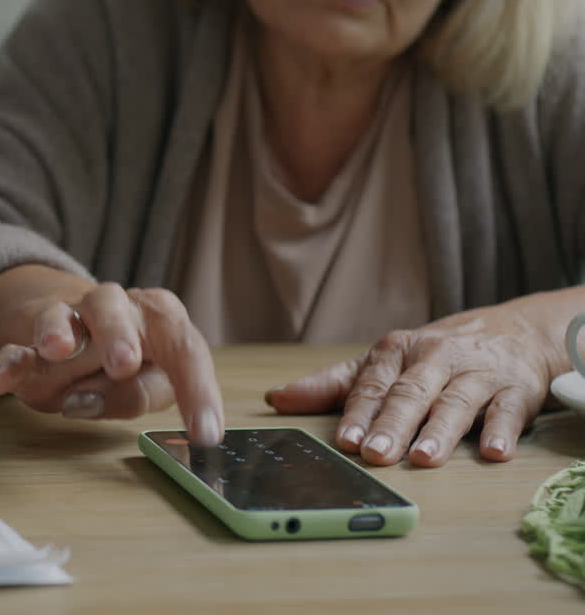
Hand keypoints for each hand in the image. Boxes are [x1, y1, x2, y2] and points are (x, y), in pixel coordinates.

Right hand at [0, 282, 223, 445]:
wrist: (74, 333)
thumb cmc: (127, 366)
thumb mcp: (147, 384)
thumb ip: (138, 393)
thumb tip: (105, 399)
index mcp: (159, 320)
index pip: (184, 349)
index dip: (198, 391)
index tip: (205, 434)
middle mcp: (115, 310)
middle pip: (117, 310)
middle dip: (119, 334)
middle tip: (123, 363)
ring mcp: (69, 324)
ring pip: (63, 318)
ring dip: (57, 332)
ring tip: (55, 350)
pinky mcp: (31, 345)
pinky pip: (17, 352)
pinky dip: (6, 365)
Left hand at [266, 305, 559, 466]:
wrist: (510, 332)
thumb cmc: (431, 356)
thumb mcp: (381, 363)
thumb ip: (332, 384)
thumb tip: (276, 399)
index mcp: (396, 352)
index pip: (372, 386)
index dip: (358, 414)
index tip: (345, 441)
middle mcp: (434, 359)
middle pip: (409, 395)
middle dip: (392, 425)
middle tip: (375, 455)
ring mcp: (476, 374)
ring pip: (455, 403)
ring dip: (440, 431)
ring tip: (424, 459)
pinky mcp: (515, 390)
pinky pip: (507, 410)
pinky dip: (500, 430)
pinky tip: (492, 451)